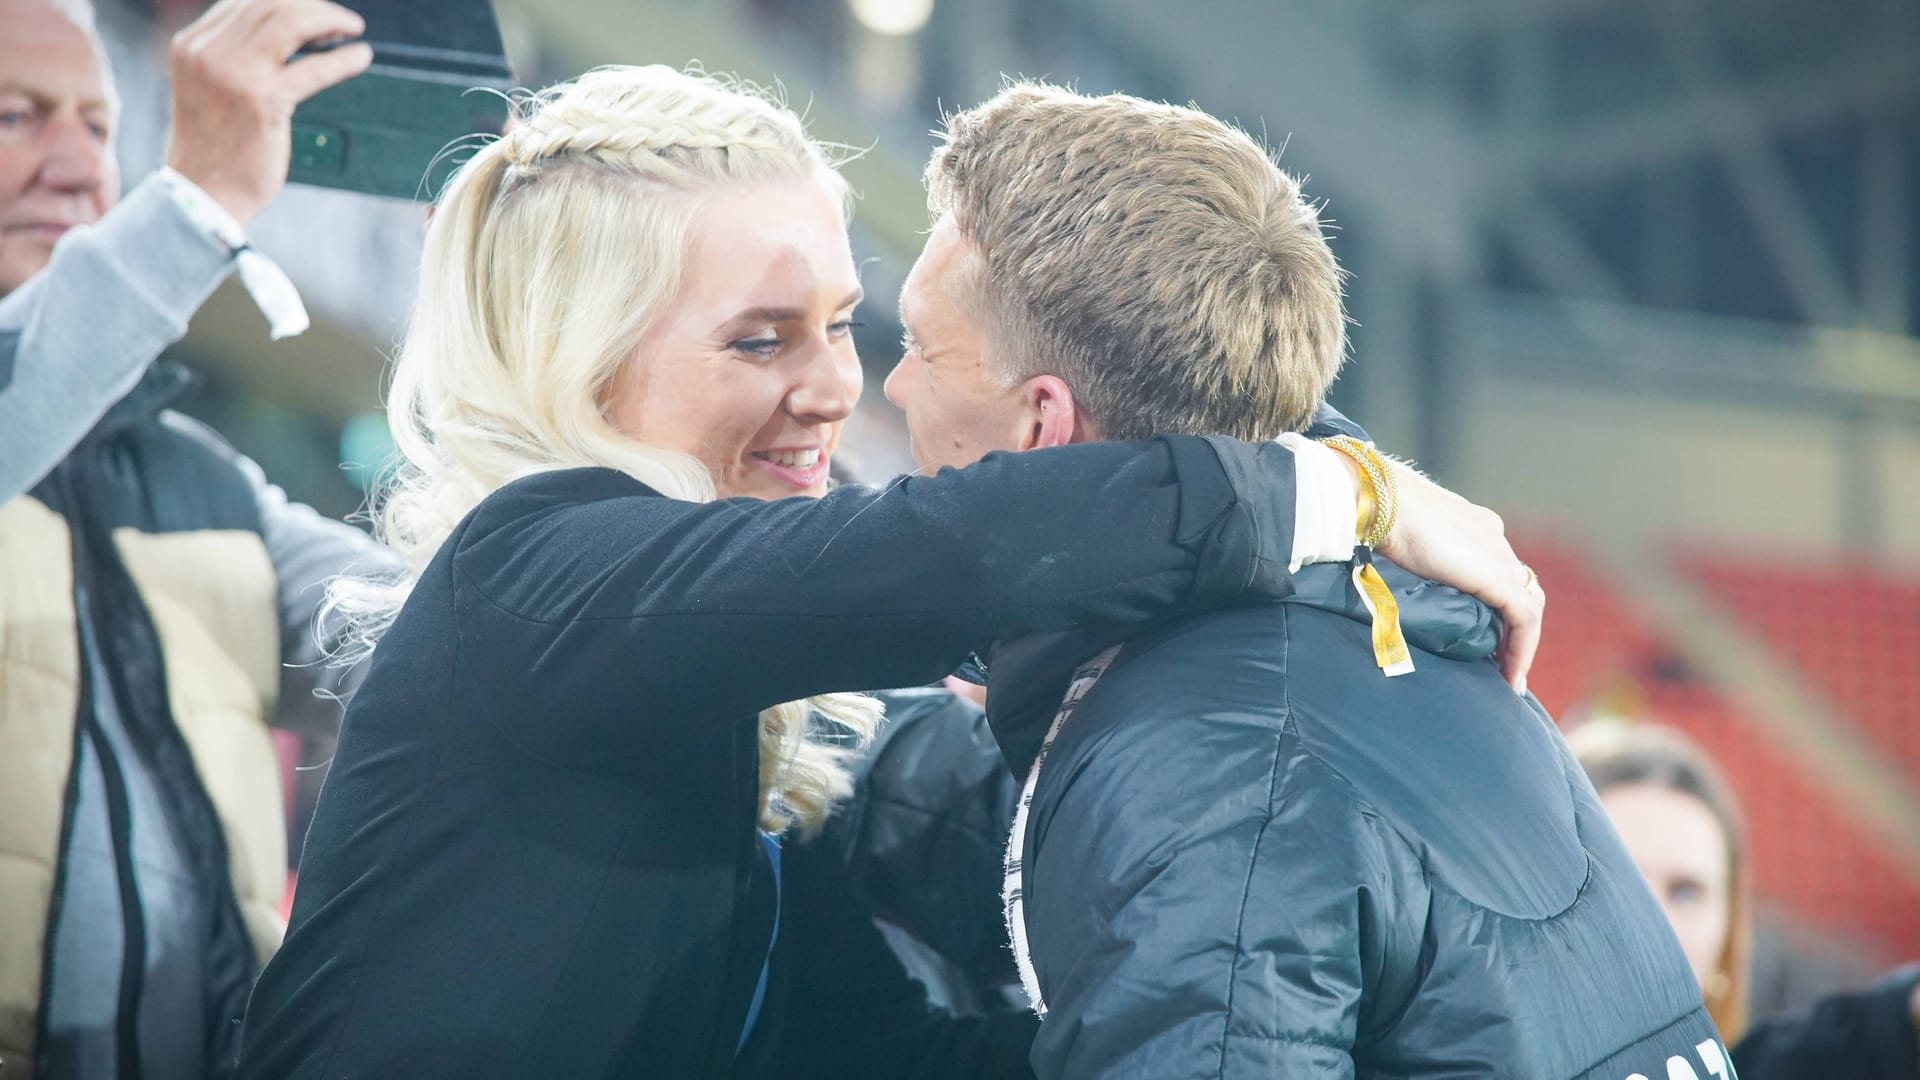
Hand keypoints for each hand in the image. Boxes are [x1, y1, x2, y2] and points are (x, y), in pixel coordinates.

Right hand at [165, 0, 373, 225]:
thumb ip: (232, 56)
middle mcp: (208, 52)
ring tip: (352, 30)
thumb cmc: (215, 146)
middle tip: (342, 21)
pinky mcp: (262, 100)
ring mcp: (234, 74)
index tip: (314, 11)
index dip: (286, 2)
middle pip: (270, 4)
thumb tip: (283, 33)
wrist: (203, 192)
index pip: (243, 1)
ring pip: (291, 22)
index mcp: (191, 45)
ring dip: (328, 20)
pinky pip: (313, 67)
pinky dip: (343, 59)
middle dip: (312, 6)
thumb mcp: (208, 87)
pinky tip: (360, 57)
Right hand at [1372, 461, 1543, 693]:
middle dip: (1514, 626)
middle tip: (1499, 662)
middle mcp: (1495, 538)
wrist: (1383, 503)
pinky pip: (1525, 621)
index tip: (1484, 632)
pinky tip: (1510, 678)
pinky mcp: (1500, 578)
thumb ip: (1412, 559)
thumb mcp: (1401, 540)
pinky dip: (1522, 652)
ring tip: (1508, 677)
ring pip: (1529, 606)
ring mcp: (1501, 556)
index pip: (1497, 566)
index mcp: (1474, 525)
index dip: (1496, 600)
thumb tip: (1389, 577)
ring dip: (1521, 644)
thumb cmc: (1377, 514)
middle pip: (1520, 587)